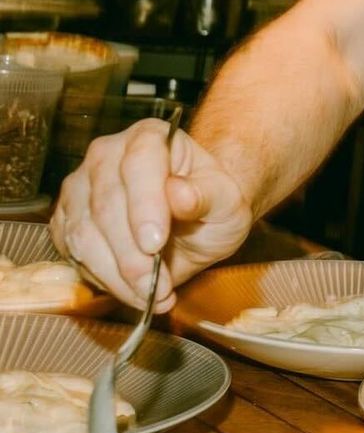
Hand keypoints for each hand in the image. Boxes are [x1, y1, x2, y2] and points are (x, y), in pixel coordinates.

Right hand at [50, 119, 251, 310]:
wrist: (197, 223)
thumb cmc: (213, 204)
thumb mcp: (227, 201)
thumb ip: (207, 196)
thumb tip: (179, 194)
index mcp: (150, 137)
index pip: (140, 163)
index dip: (144, 204)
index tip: (155, 244)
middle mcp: (107, 154)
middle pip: (106, 205)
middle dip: (131, 254)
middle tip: (158, 286)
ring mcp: (81, 186)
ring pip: (84, 234)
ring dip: (117, 274)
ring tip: (151, 295)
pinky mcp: (67, 218)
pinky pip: (72, 252)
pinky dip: (101, 278)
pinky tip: (132, 291)